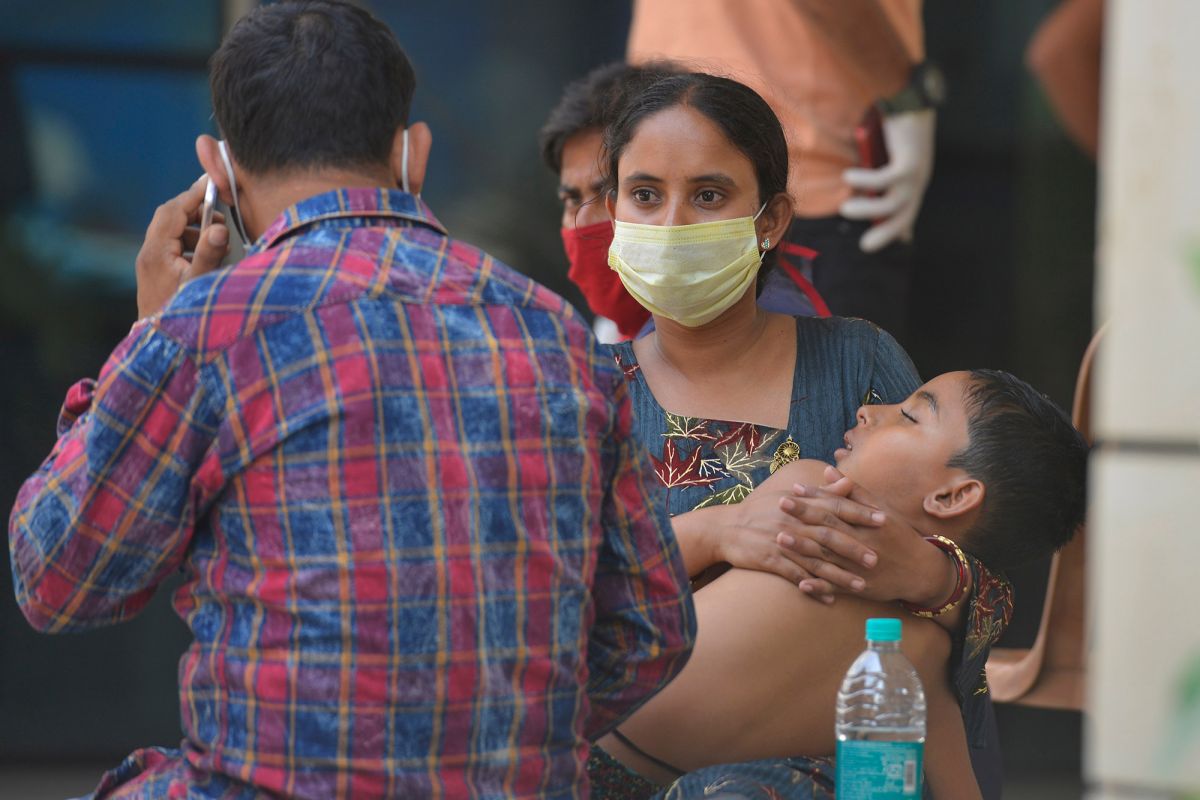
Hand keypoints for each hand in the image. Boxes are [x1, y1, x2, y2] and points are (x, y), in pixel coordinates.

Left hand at [135, 176, 229, 320]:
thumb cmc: (183, 316)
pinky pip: (171, 247)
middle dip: (195, 209)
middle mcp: (148, 254)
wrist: (161, 347)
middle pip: (169, 216)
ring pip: (170, 231)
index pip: (173, 210)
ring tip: (218, 236)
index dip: (194, 194)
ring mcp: (150, 264)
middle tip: (220, 209)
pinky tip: (207, 256)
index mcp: (156, 251)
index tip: (213, 182)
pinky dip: (190, 242)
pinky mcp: (155, 274)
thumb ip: (210, 254)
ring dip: (194, 227)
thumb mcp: (201, 284)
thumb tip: (219, 227)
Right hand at [699, 480, 863, 596]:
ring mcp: (781, 543)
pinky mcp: (771, 561)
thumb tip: (846, 480)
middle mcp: (793, 522)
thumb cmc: (760, 511)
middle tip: (877, 559)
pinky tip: (830, 599)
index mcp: (799, 504)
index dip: (860, 513)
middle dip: (854, 548)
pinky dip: (814, 588)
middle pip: (829, 535)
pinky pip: (796, 577)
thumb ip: (820, 492)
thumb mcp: (788, 496)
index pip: (835, 506)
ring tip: (860, 586)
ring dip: (839, 575)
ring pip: (816, 560)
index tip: (883, 519)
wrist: (725, 528)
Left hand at [776, 466, 953, 606]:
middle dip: (804, 517)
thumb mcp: (882, 510)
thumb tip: (828, 470)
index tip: (793, 489)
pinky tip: (801, 583)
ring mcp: (860, 567)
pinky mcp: (860, 587)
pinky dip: (820, 587)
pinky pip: (837, 587)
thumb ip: (855, 492)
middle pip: (829, 529)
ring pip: (829, 558)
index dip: (815, 498)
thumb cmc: (898, 535)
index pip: (837, 507)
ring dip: (804, 549)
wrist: (922, 571)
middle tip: (779, 506)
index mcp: (867, 523)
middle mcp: (863, 544)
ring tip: (780, 539)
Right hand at [840, 109, 935, 252]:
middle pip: (903, 216)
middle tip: (865, 247)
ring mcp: (915, 174)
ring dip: (867, 210)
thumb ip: (883, 172)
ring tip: (846, 209)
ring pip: (891, 204)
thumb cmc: (896, 125)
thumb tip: (869, 189)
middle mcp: (918, 181)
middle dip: (885, 234)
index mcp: (915, 182)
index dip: (900, 231)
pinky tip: (848, 176)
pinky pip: (884, 180)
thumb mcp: (890, 155)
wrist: (911, 99)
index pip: (909, 212)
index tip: (889, 244)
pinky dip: (865, 181)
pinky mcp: (908, 162)